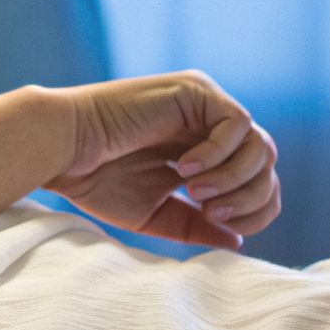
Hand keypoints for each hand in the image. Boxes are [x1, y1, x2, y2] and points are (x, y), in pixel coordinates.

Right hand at [43, 71, 280, 249]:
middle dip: (248, 198)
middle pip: (266, 164)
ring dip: (234, 178)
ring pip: (260, 144)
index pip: (258, 180)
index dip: (255, 209)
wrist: (63, 149)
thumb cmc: (96, 180)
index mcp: (202, 151)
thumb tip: (239, 240)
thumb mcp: (156, 213)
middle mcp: (207, 125)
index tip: (221, 224)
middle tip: (209, 211)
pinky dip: (220, 154)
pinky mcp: (194, 90)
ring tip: (195, 192)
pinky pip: (237, 123)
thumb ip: (196, 225)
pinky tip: (184, 169)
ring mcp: (203, 104)